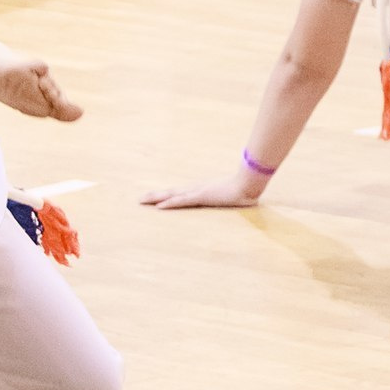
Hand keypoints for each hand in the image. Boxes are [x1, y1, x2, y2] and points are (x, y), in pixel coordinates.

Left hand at [140, 168, 265, 208]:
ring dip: (156, 198)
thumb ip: (228, 197)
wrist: (250, 183)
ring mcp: (197, 191)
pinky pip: (182, 201)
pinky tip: (159, 206)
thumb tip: (233, 201)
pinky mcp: (201, 196)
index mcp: (201, 189)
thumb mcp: (231, 196)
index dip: (166, 195)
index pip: (179, 193)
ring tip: (141, 200)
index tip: (154, 198)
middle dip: (154, 196)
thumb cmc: (243, 189)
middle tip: (139, 199)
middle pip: (171, 192)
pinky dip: (170, 203)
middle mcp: (195, 188)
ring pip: (172, 195)